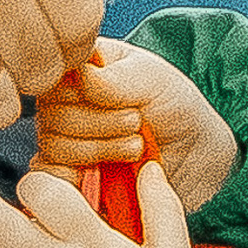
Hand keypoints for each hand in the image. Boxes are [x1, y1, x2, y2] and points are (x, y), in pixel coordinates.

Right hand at [34, 44, 240, 212]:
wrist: (196, 153)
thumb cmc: (174, 105)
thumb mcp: (151, 78)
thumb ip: (114, 79)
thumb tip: (79, 77)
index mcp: (76, 69)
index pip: (53, 77)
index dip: (86, 92)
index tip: (123, 96)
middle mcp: (61, 103)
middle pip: (53, 116)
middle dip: (103, 123)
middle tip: (137, 122)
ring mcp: (60, 140)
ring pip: (56, 148)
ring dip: (104, 149)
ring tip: (137, 145)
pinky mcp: (66, 176)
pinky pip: (51, 177)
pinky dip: (81, 178)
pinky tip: (111, 171)